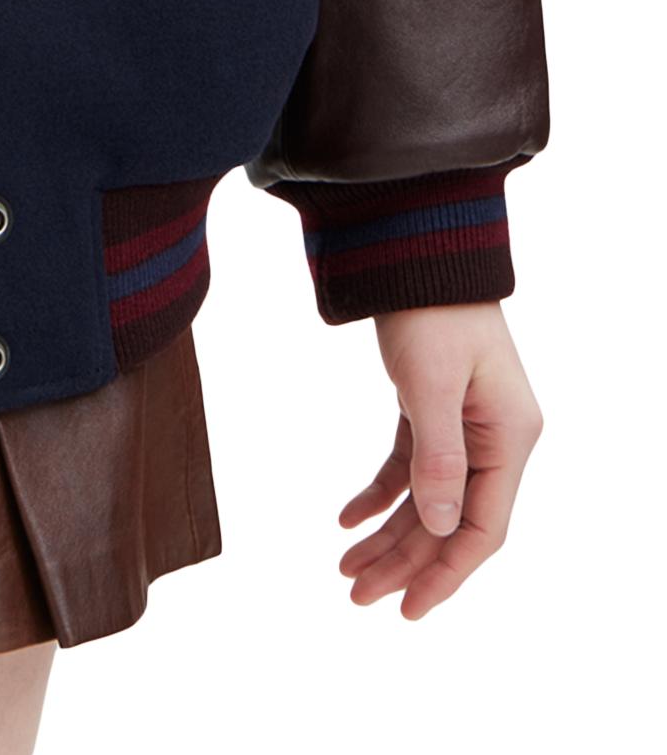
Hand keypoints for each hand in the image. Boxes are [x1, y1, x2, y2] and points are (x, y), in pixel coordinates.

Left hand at [340, 302, 541, 615]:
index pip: (482, 528)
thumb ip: (438, 458)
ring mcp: (466, 424)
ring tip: (346, 567)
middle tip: (355, 594)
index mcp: (509, 438)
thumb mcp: (432, 385)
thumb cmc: (431, 310)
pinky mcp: (435, 408)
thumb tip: (443, 528)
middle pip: (450, 520)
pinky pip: (410, 466)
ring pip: (427, 498)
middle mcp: (494, 438)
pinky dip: (380, 493)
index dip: (446, 572)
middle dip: (405, 561)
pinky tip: (347, 517)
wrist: (414, 247)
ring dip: (389, 533)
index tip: (408, 609)